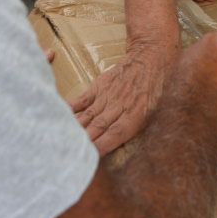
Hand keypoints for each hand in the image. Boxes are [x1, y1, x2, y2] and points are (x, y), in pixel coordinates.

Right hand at [71, 40, 177, 154]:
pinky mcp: (98, 86)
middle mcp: (118, 107)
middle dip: (84, 143)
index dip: (101, 148)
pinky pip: (82, 100)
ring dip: (75, 130)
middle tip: (71, 154)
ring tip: (63, 141)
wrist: (150, 59)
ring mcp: (107, 96)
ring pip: (88, 117)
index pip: (114, 136)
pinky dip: (71, 109)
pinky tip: (61, 117)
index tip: (89, 159)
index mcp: (135, 115)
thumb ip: (138, 130)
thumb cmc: (155, 90)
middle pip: (98, 128)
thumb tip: (121, 148)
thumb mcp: (155, 113)